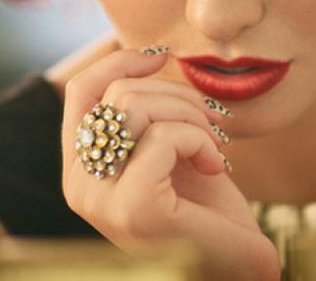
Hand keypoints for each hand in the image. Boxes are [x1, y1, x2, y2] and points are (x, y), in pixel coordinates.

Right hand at [61, 47, 280, 280]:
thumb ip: (143, 115)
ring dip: (191, 115)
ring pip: (137, 107)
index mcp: (81, 170)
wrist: (236, 264)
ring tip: (214, 143)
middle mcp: (79, 186)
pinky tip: (214, 165)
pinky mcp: (133, 207)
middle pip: (117, 94)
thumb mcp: (166, 151)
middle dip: (176, 94)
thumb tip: (148, 55)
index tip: (161, 57)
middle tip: (212, 119)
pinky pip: (165, 136)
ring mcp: (101, 200)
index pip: (81, 93)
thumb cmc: (205, 209)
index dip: (119, 62)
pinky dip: (199, 140)